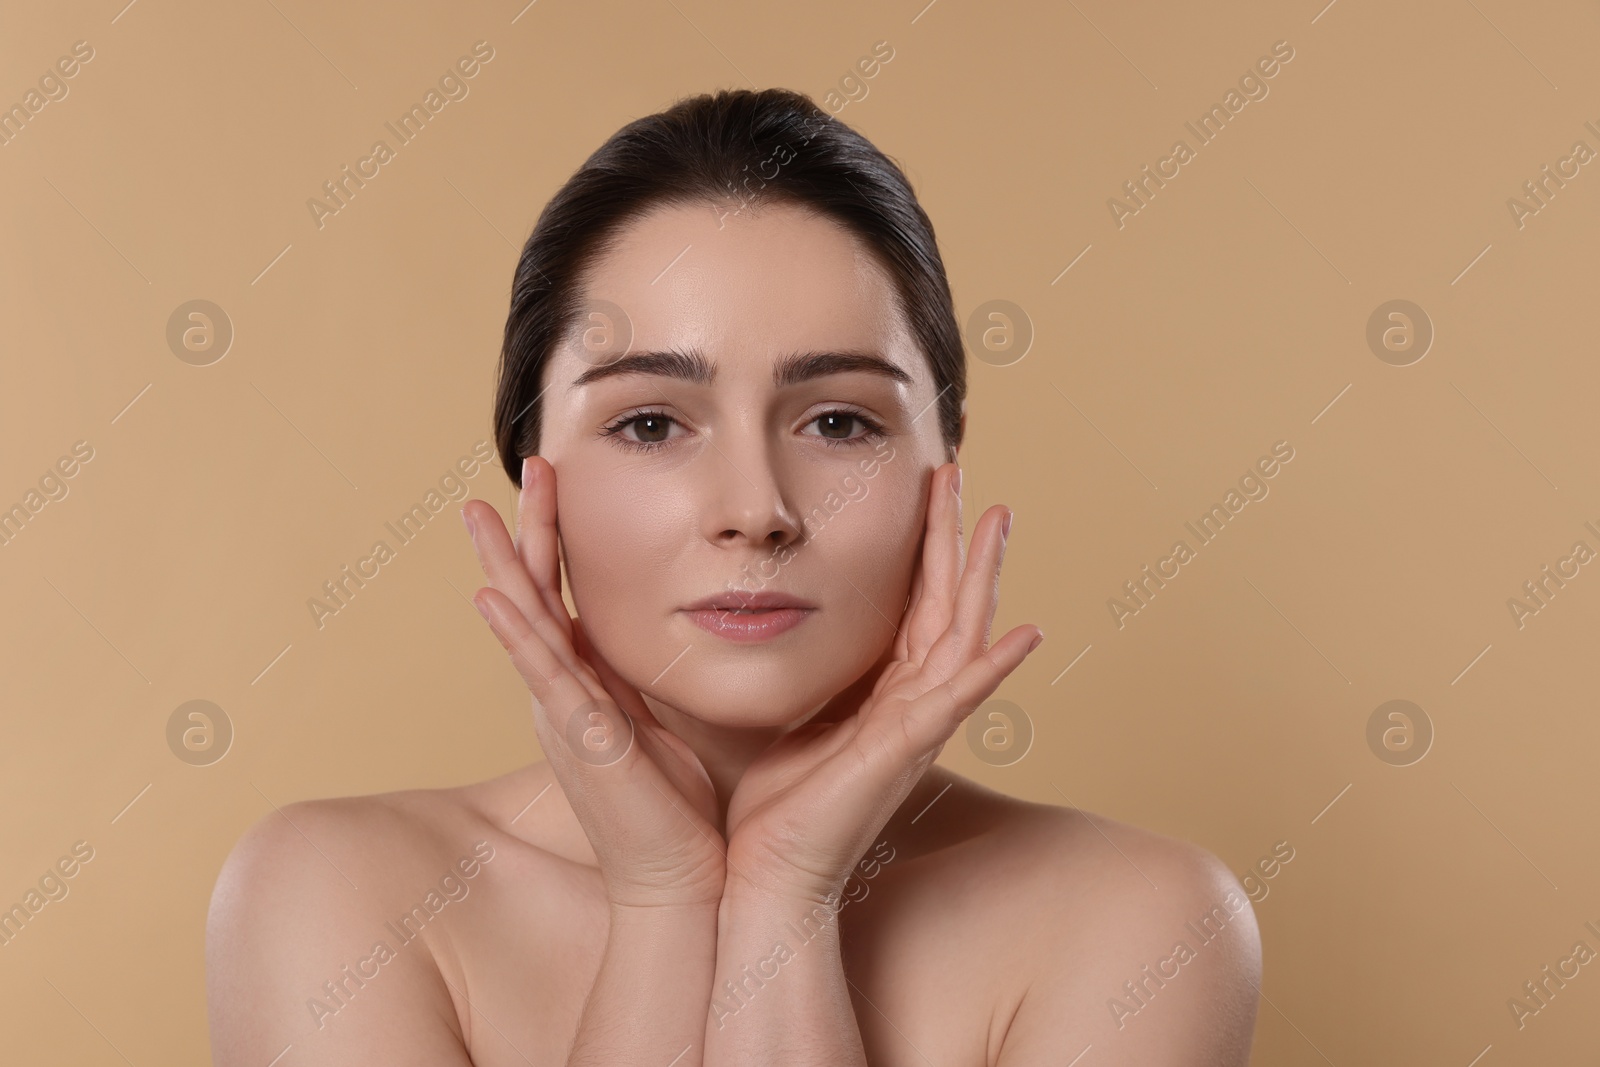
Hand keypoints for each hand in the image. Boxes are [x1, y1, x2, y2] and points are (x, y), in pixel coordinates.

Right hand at [463, 456, 727, 908]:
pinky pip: (542, 678)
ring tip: (480, 510)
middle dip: (524, 529)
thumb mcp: (661, 721)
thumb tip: (674, 632)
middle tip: (525, 463)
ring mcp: (563, 716)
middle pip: (533, 595)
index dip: (554, 537)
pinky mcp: (581, 741)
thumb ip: (651, 678)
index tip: (557, 478)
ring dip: (503, 564)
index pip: (561, 595)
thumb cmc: (678, 809)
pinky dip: (517, 636)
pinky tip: (492, 597)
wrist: (681, 881)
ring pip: (525, 626)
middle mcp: (563, 694)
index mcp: (584, 686)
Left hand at [720, 461, 1041, 905]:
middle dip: (954, 537)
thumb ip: (794, 673)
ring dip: (981, 575)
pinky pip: (959, 700)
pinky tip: (1027, 632)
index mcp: (881, 695)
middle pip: (945, 604)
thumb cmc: (770, 807)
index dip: (921, 547)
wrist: (764, 874)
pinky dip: (994, 666)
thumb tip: (759, 621)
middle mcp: (909, 705)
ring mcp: (915, 727)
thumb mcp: (781, 715)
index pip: (912, 605)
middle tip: (959, 471)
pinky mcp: (907, 751)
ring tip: (998, 517)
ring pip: (960, 634)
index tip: (923, 489)